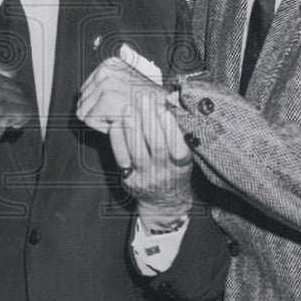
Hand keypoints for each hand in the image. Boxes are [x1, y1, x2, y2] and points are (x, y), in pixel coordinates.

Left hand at [76, 56, 168, 132]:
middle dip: (97, 113)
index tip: (117, 107)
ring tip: (120, 115)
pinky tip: (120, 120)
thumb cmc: (146, 106)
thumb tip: (81, 101)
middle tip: (119, 113)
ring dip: (100, 120)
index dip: (98, 106)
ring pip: (83, 112)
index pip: (85, 92)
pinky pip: (89, 120)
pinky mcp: (107, 97)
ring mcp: (106, 82)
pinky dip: (103, 126)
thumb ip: (105, 89)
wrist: (166, 112)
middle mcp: (106, 69)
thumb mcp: (125, 87)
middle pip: (82, 101)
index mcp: (109, 64)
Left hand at [110, 89, 193, 224]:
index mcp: (182, 166)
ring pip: (138, 151)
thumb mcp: (184, 158)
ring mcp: (146, 177)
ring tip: (129, 107)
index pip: (178, 148)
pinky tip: (116, 124)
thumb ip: (179, 136)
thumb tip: (170, 104)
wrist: (164, 202)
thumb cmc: (174, 171)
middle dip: (149, 119)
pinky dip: (117, 140)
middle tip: (143, 98)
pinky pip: (121, 158)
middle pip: (156, 145)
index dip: (171, 129)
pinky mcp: (129, 179)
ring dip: (132, 127)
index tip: (164, 109)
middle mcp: (165, 173)